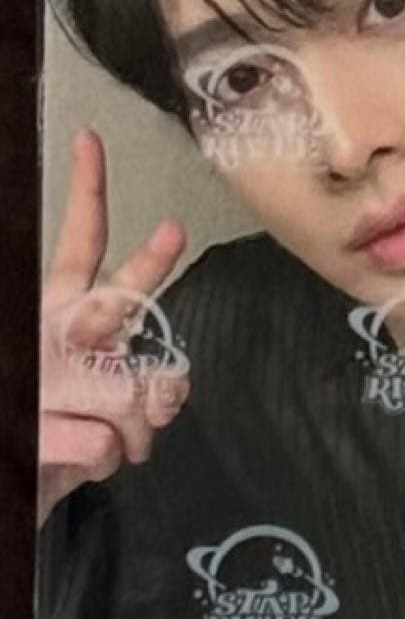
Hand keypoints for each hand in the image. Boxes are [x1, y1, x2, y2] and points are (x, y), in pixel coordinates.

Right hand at [39, 129, 187, 527]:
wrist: (11, 478)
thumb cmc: (62, 426)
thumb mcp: (106, 396)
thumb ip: (147, 382)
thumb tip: (175, 382)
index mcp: (60, 312)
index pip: (79, 244)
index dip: (87, 191)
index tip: (91, 140)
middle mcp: (50, 335)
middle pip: (111, 299)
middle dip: (149, 269)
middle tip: (171, 232)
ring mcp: (40, 380)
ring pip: (128, 390)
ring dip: (139, 429)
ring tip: (120, 440)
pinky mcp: (34, 429)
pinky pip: (109, 442)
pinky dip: (111, 461)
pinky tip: (85, 461)